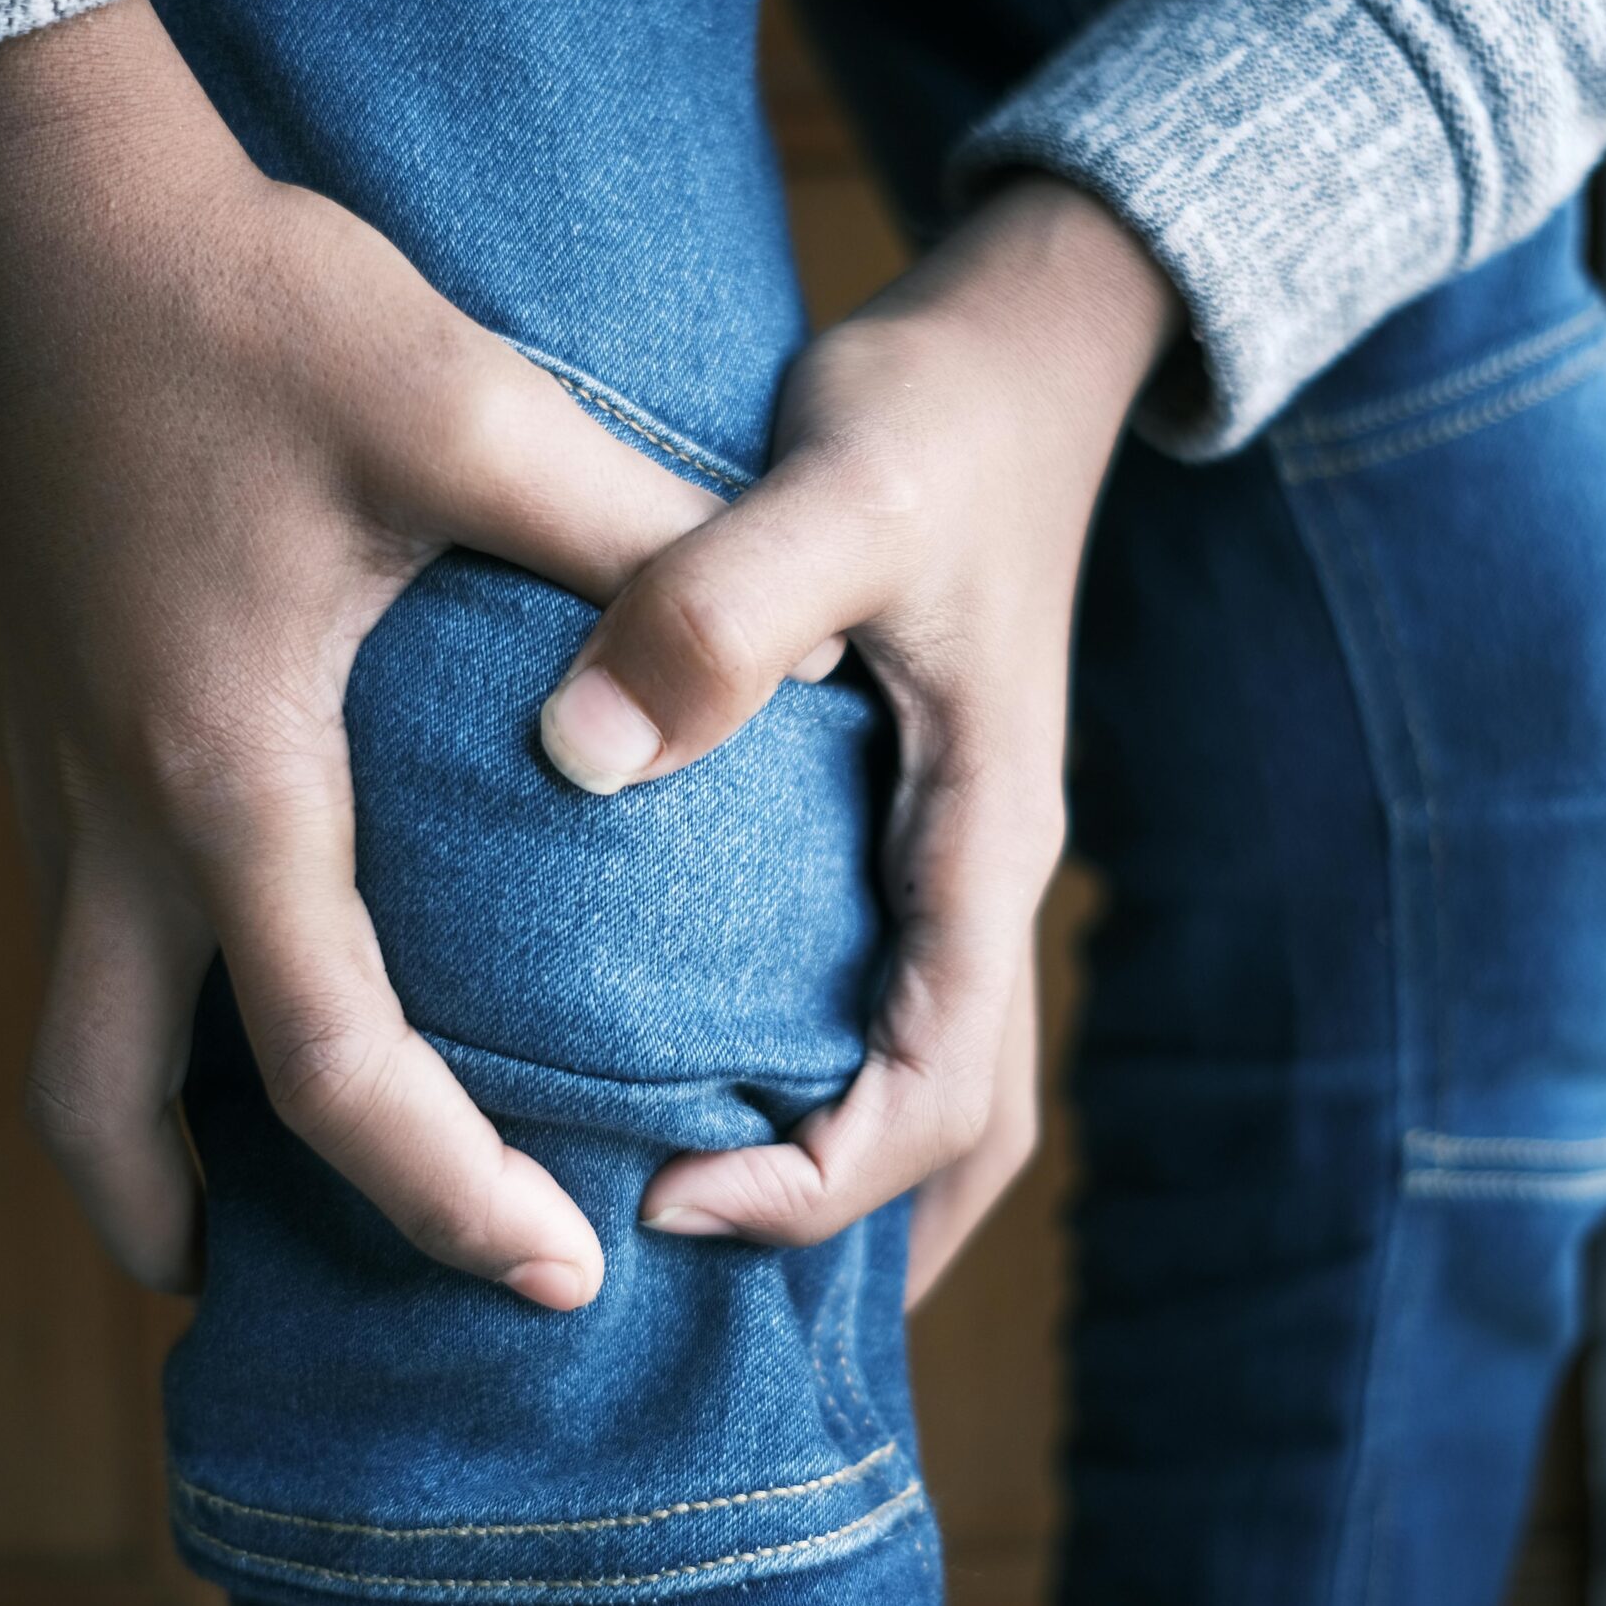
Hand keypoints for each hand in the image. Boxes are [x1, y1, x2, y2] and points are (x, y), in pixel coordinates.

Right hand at [0, 0, 721, 1308]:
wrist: (40, 206)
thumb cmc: (253, 305)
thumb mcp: (471, 413)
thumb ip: (633, 548)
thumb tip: (785, 652)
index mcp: (228, 775)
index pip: (333, 1063)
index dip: (446, 1196)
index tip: (555, 1273)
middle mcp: (107, 806)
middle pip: (92, 1105)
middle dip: (181, 1226)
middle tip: (280, 1287)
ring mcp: (39, 762)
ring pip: (65, 1011)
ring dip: (150, 1117)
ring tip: (250, 1165)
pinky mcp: (24, 707)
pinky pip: (72, 906)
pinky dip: (141, 987)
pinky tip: (233, 943)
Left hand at [537, 176, 1179, 1274]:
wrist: (1020, 350)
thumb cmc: (939, 414)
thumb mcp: (836, 491)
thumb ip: (721, 610)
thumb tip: (586, 757)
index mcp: (984, 839)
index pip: (937, 1083)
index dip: (813, 1180)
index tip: (662, 1199)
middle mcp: (983, 873)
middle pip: (959, 1126)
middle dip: (835, 1222)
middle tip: (664, 1255)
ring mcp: (956, 854)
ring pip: (939, 1075)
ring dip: (851, 1178)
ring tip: (704, 1237)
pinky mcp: (914, 818)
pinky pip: (894, 997)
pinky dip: (834, 1082)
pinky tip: (720, 1083)